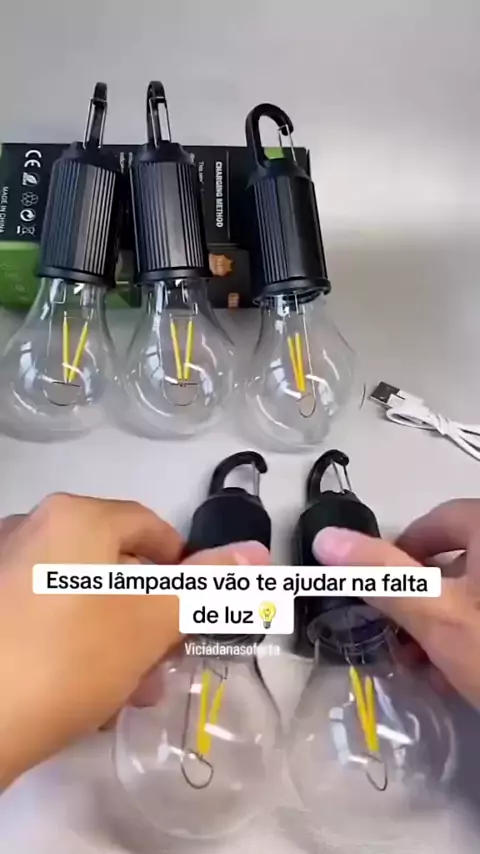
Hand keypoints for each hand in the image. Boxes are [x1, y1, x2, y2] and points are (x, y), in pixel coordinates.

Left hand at [0, 494, 269, 787]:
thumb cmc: (70, 659)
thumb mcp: (151, 621)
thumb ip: (207, 584)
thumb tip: (258, 552)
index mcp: (73, 518)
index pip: (149, 527)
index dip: (184, 567)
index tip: (197, 609)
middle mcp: (30, 529)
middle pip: (113, 565)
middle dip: (150, 616)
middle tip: (169, 660)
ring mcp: (1, 571)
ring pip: (80, 597)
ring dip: (117, 638)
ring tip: (133, 690)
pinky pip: (45, 617)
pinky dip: (75, 645)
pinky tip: (89, 695)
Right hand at [312, 500, 479, 710]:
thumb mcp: (437, 615)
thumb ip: (381, 574)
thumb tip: (326, 538)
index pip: (437, 523)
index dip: (400, 554)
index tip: (379, 592)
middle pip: (456, 561)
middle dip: (420, 601)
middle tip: (400, 641)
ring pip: (475, 593)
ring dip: (442, 624)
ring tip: (426, 667)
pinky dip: (472, 636)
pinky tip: (459, 674)